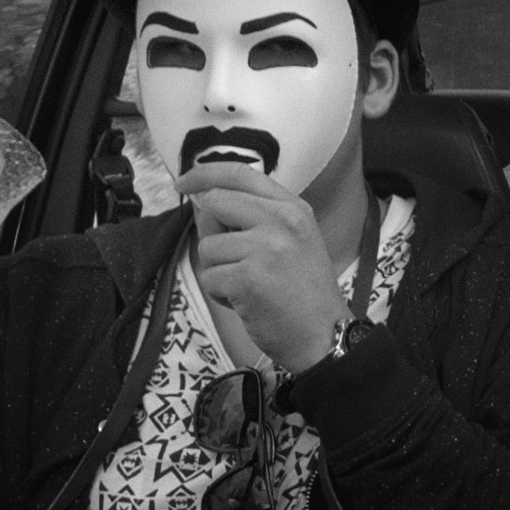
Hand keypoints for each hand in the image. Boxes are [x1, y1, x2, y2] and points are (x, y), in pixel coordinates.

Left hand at [176, 163, 348, 371]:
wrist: (325, 336)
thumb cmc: (305, 294)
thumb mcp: (295, 240)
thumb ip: (257, 216)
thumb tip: (206, 202)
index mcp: (293, 208)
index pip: (240, 173)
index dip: (205, 173)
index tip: (185, 182)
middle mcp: (281, 220)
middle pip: (216, 203)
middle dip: (211, 232)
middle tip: (231, 258)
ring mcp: (265, 248)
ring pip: (208, 246)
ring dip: (219, 271)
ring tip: (249, 286)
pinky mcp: (248, 277)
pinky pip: (210, 278)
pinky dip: (222, 295)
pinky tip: (248, 302)